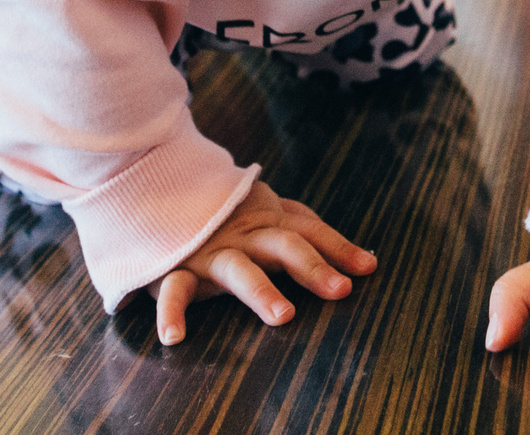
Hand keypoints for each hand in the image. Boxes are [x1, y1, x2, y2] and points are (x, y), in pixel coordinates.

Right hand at [150, 180, 376, 344]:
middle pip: (283, 245)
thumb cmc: (227, 216)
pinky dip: (171, 312)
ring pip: (238, 269)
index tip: (368, 268)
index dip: (339, 247)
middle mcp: (244, 235)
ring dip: (260, 291)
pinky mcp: (177, 268)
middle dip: (312, 265)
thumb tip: (365, 259)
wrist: (161, 193)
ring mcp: (212, 252)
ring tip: (283, 316)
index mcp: (269, 222)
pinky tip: (174, 337)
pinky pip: (174, 290)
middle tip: (340, 289)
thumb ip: (307, 231)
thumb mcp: (267, 214)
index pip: (310, 231)